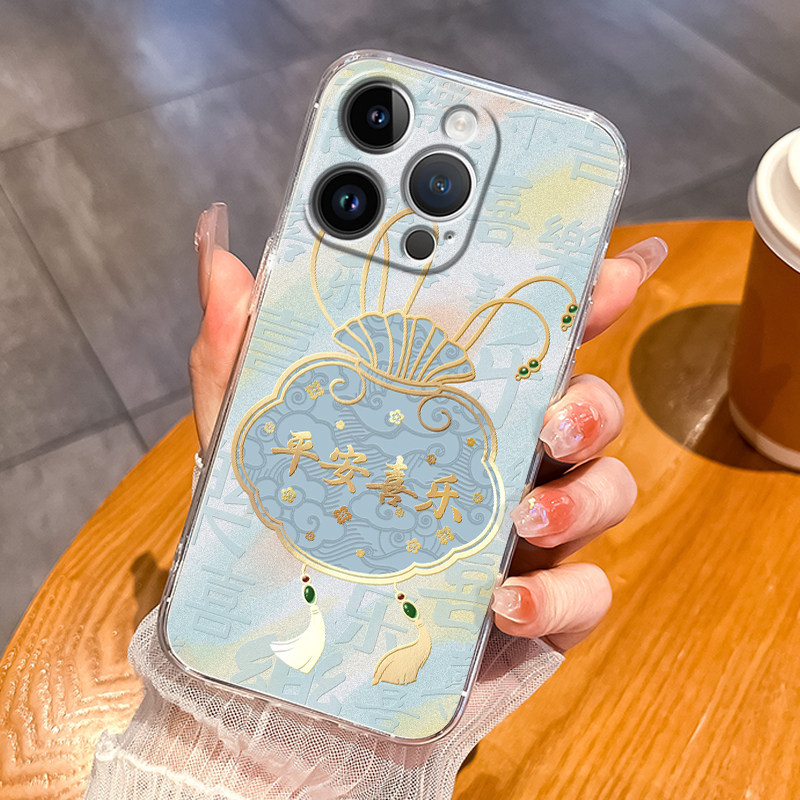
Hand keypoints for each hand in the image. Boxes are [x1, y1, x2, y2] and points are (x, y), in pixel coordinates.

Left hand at [190, 203, 666, 654]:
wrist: (289, 666)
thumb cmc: (283, 536)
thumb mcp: (250, 438)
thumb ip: (240, 350)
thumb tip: (218, 260)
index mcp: (455, 411)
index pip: (528, 344)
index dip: (579, 302)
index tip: (610, 270)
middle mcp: (506, 463)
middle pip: (586, 410)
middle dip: (591, 401)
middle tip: (555, 413)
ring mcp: (529, 539)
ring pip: (606, 492)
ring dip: (583, 496)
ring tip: (527, 514)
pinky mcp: (539, 612)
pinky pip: (584, 597)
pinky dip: (558, 597)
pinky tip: (506, 602)